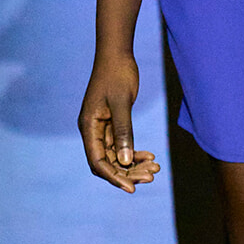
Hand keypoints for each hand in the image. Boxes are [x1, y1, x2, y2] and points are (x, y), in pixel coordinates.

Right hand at [78, 55, 159, 192]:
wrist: (117, 55)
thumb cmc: (117, 74)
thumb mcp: (121, 103)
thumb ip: (124, 131)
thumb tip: (126, 161)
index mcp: (88, 127)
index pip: (98, 162)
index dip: (114, 177)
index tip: (132, 188)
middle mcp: (92, 131)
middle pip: (108, 163)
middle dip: (128, 173)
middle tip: (152, 176)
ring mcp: (102, 128)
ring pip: (116, 156)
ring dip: (134, 165)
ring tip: (155, 169)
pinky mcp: (112, 124)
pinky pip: (122, 146)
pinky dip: (135, 153)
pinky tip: (151, 156)